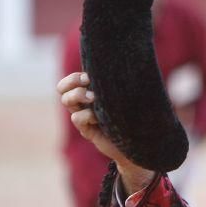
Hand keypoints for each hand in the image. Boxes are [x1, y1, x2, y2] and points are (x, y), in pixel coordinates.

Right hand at [57, 72, 154, 193]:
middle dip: (73, 82)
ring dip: (78, 95)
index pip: (71, 81)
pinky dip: (86, 115)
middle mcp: (85, 104)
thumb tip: (130, 64)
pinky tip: (100, 117)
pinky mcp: (88, 131)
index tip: (89, 77)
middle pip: (62, 89)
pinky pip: (77, 118)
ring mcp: (85, 118)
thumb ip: (125, 82)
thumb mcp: (132, 94)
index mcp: (92, 93)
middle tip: (89, 82)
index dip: (74, 77)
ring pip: (67, 101)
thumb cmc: (139, 114)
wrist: (142, 142)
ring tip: (94, 98)